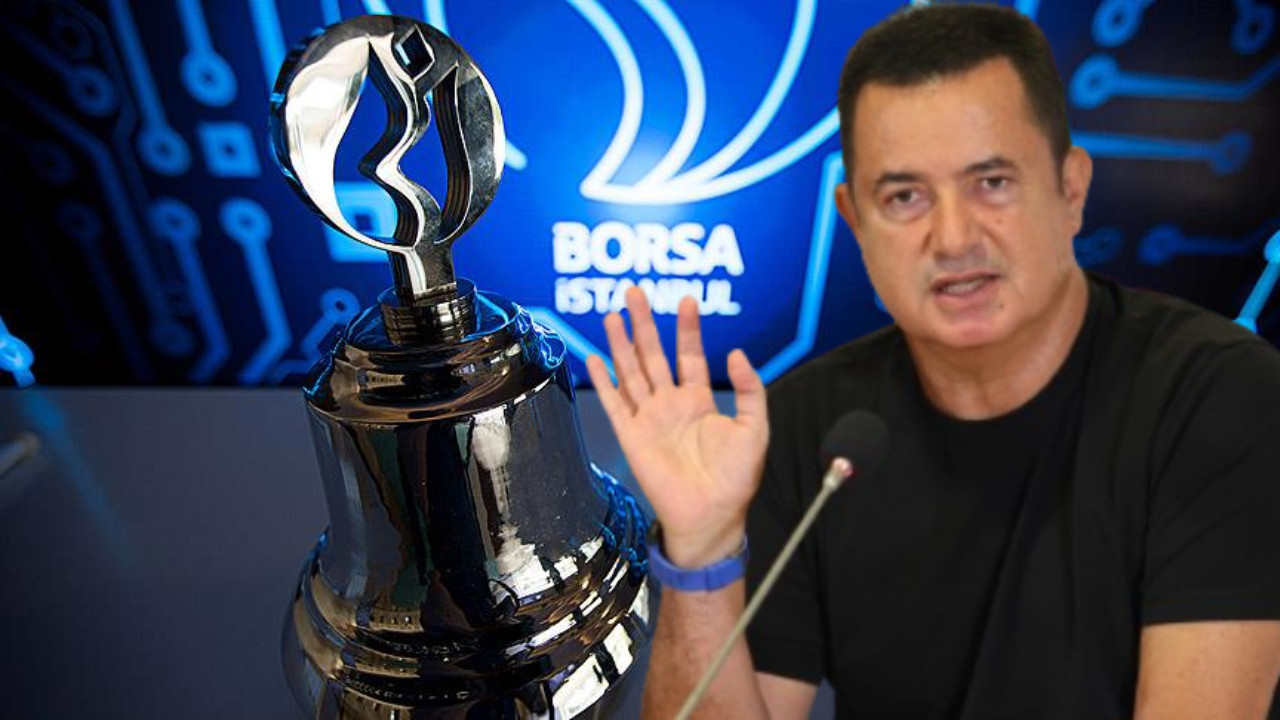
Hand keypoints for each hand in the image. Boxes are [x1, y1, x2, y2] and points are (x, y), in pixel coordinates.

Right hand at [585, 287, 768, 566]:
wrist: (711, 515)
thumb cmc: (736, 477)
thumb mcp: (755, 427)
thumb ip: (750, 389)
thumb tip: (735, 352)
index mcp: (699, 401)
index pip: (689, 355)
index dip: (687, 328)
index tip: (686, 300)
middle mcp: (670, 405)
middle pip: (653, 355)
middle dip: (643, 324)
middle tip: (634, 292)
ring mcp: (649, 419)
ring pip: (631, 372)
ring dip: (620, 344)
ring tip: (612, 314)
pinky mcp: (632, 437)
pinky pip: (615, 404)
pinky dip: (603, 381)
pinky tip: (593, 358)